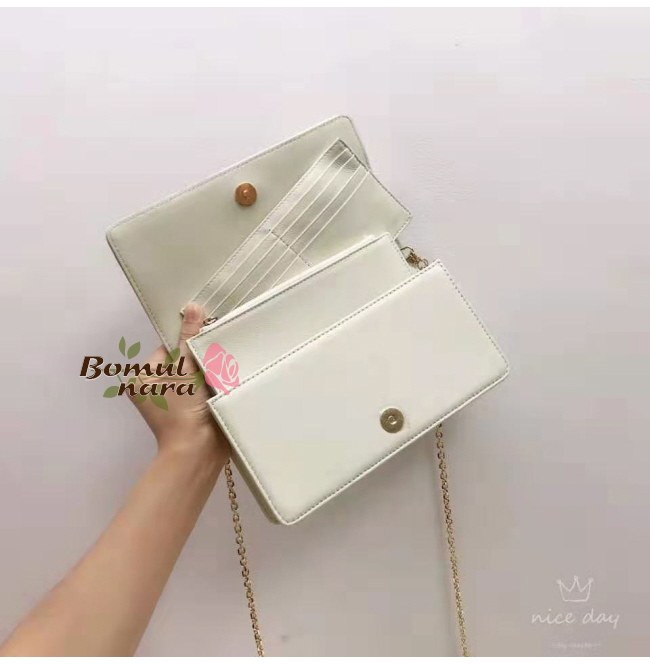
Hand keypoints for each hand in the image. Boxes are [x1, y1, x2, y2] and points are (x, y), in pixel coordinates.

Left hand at [128, 302, 228, 459]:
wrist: (198, 453)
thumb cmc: (183, 410)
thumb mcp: (186, 369)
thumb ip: (190, 338)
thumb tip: (193, 307)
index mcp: (141, 378)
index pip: (167, 347)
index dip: (186, 342)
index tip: (205, 339)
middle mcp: (153, 389)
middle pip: (182, 359)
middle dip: (200, 358)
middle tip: (214, 359)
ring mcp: (172, 402)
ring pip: (194, 373)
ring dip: (209, 371)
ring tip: (221, 373)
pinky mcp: (190, 411)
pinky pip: (202, 388)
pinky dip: (213, 385)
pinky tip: (224, 383)